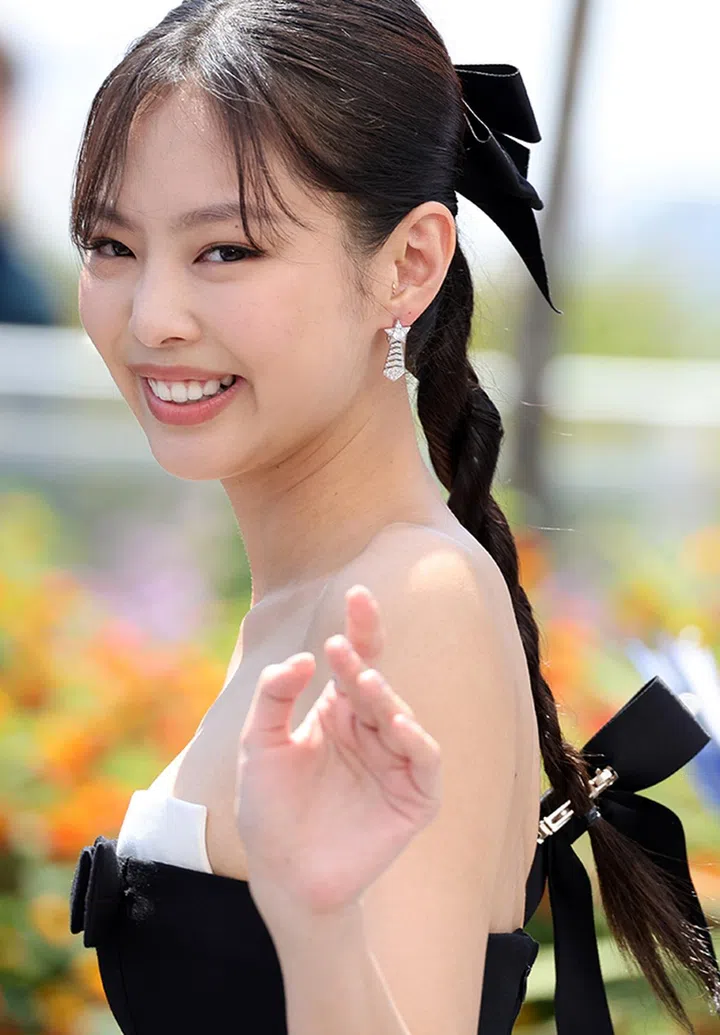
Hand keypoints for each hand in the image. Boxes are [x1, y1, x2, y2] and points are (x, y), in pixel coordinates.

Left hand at [235, 584, 441, 922]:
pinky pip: (424, 762)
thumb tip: (306, 659)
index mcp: (338, 713)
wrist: (282, 873)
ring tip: (364, 683)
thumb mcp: (260, 744)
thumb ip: (274, 696)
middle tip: (341, 650)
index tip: (357, 595)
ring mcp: (393, 763)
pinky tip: (397, 725)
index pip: (356, 660)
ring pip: (400, 716)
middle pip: (376, 684)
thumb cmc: (269, 809)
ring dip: (385, 697)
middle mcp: (369, 731)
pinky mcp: (412, 798)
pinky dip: (416, 741)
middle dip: (362, 664)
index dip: (361, 628)